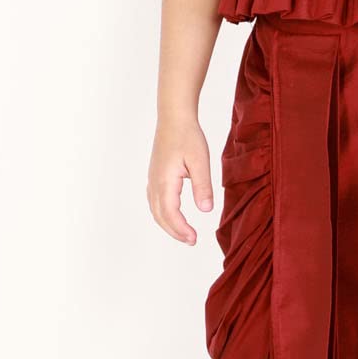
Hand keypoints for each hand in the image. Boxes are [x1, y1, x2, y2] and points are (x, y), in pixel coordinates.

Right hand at [147, 115, 213, 244]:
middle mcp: (154, 183)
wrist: (173, 118)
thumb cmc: (187, 136)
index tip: (194, 239)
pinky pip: (154, 201)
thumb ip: (203, 186)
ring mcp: (152, 179)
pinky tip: (173, 214)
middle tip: (191, 240)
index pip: (170, 213)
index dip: (181, 229)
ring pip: (155, 209)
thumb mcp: (200, 161)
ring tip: (184, 233)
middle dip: (175, 231)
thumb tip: (206, 210)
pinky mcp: (154, 175)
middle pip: (160, 215)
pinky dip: (163, 213)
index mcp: (165, 182)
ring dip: (168, 224)